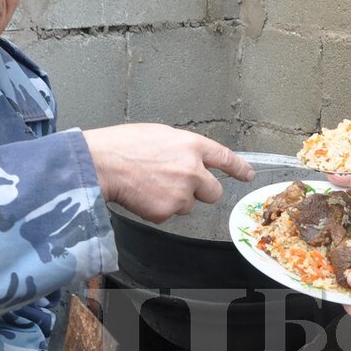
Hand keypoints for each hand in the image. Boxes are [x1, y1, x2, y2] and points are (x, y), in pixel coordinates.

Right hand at [83, 124, 255, 222]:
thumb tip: (189, 160)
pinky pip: (169, 215)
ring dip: (175, 199)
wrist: (102, 164)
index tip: (247, 175)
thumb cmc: (124, 145)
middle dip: (202, 192)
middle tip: (180, 186)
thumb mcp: (160, 135)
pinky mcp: (167, 212)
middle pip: (214, 192)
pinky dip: (158, 209)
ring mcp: (181, 193)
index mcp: (192, 146)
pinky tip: (143, 195)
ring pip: (189, 205)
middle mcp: (193, 170)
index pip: (225, 158)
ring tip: (151, 185)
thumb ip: (182, 149)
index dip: (239, 169)